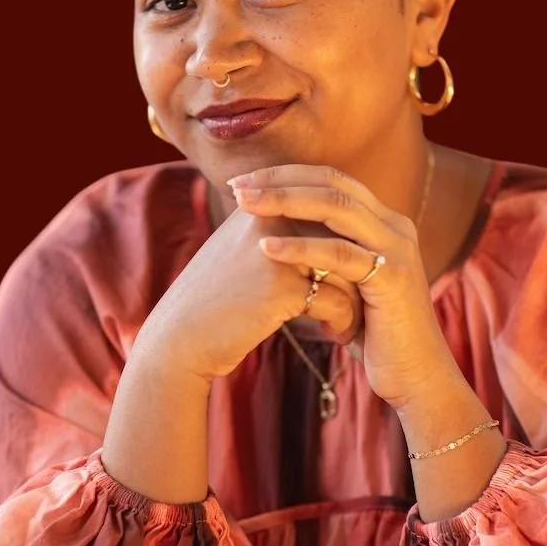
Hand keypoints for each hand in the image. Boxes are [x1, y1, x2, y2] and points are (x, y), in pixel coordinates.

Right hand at [137, 199, 363, 382]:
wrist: (179, 340)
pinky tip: (337, 335)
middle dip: (359, 267)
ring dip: (357, 298)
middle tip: (367, 294)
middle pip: (341, 235)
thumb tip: (327, 230)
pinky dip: (343, 320)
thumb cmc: (214, 301)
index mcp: (261, 205)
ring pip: (346, 267)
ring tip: (354, 320)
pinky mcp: (282, 286)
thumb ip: (278, 233)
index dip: (345, 240)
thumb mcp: (242, 253)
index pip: (325, 207)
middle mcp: (270, 218)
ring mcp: (276, 250)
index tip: (354, 270)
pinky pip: (336, 299)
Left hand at [230, 164, 447, 406]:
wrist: (415, 375)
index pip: (331, 179)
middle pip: (332, 183)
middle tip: (236, 185)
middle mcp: (394, 227)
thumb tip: (278, 235)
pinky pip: (340, 254)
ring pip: (336, 207)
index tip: (243, 181)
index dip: (287, 175)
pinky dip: (300, 247)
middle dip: (280, 180)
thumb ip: (326, 256)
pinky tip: (265, 247)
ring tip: (243, 204)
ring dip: (285, 201)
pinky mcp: (392, 279)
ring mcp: (397, 249)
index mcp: (384, 222)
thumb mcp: (347, 284)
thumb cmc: (375, 335)